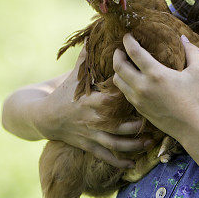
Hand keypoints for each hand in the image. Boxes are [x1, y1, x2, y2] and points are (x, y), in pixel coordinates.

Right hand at [40, 43, 151, 168]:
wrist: (44, 117)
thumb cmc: (64, 92)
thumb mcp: (75, 74)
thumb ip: (88, 56)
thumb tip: (96, 33)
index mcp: (91, 100)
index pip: (111, 99)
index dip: (127, 97)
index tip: (145, 92)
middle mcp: (92, 119)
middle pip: (117, 124)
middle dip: (136, 125)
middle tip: (154, 120)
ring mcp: (91, 135)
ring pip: (115, 143)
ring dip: (133, 145)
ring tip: (149, 142)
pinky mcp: (89, 146)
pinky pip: (106, 157)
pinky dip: (120, 162)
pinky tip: (133, 164)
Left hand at [112, 33, 198, 142]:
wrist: (193, 127)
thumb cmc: (197, 98)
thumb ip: (192, 51)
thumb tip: (183, 38)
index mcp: (156, 74)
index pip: (134, 51)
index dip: (128, 40)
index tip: (127, 35)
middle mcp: (142, 86)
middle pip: (118, 65)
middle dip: (117, 54)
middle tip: (121, 48)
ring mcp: (138, 99)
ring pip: (118, 80)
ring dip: (118, 69)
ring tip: (124, 63)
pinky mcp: (138, 108)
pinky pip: (124, 92)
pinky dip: (123, 82)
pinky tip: (130, 79)